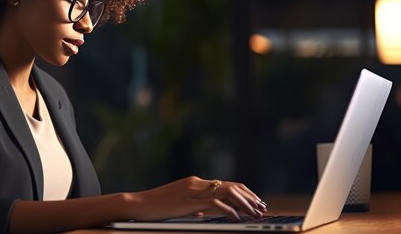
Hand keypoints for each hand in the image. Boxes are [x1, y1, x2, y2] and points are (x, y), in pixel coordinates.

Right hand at [124, 176, 266, 221]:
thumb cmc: (155, 207)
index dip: (244, 192)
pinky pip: (215, 204)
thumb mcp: (178, 205)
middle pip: (231, 186)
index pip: (226, 184)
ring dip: (245, 203)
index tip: (255, 202)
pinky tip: (237, 218)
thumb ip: (192, 206)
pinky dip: (229, 210)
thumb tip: (203, 214)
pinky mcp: (189, 201)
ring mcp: (194, 191)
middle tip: (262, 207)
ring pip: (227, 193)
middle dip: (250, 197)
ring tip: (255, 213)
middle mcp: (197, 183)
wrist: (138, 204)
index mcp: (196, 183)